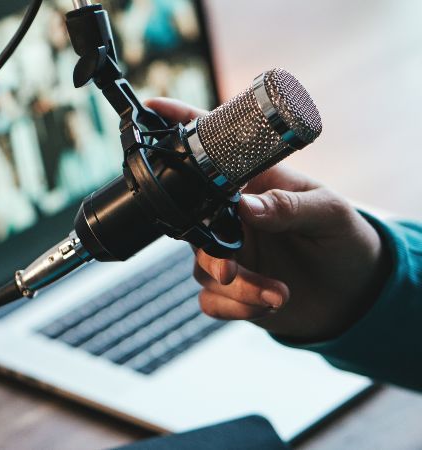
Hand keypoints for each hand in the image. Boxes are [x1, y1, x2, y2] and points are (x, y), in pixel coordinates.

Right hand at [145, 98, 389, 341]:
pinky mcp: (229, 289)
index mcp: (251, 184)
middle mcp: (231, 215)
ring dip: (238, 288)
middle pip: (193, 224)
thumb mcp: (328, 213)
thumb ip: (288, 206)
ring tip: (278, 293)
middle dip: (209, 252)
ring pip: (202, 269)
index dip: (180, 126)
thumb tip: (246, 206)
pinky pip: (210, 300)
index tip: (154, 108)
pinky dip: (235, 308)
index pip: (211, 151)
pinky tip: (268, 304)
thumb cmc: (343, 238)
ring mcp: (227, 251)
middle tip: (231, 269)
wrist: (354, 294)